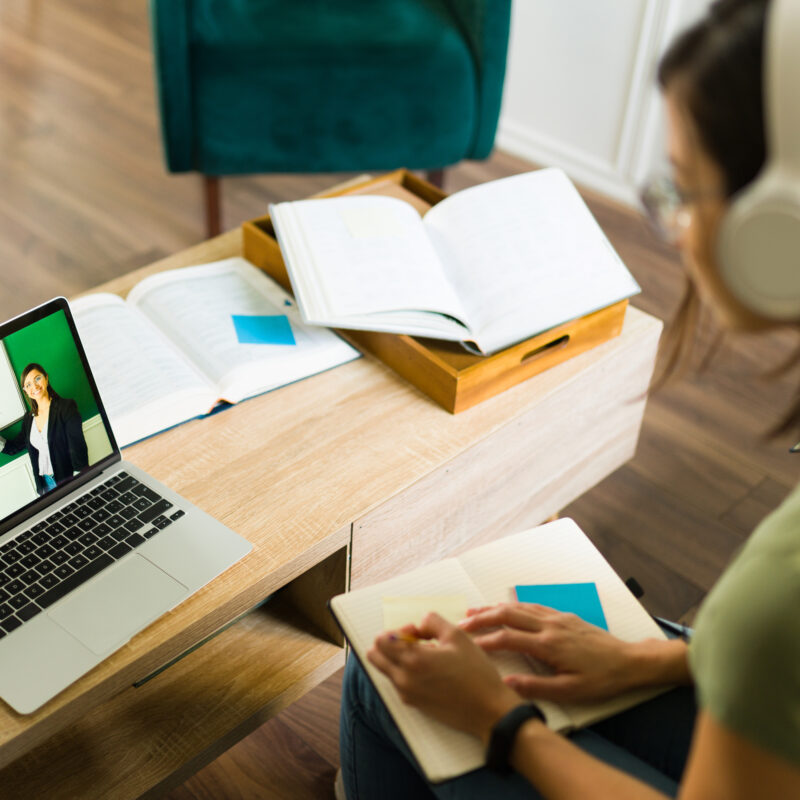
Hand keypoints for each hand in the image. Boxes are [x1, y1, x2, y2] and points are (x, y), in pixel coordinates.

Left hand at [368, 613, 521, 743]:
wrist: (488, 711)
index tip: (419, 633)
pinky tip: (432, 672)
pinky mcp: (414, 704)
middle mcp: (404, 679)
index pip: (381, 640)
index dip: (399, 630)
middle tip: (416, 642)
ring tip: (427, 657)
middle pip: (375, 655)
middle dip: (391, 643)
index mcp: (413, 660)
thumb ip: (432, 621)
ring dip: (399, 658)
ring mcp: (407, 694)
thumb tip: (419, 624)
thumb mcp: (457, 636)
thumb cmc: (476, 674)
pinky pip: (398, 683)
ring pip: (386, 669)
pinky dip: (407, 672)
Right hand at [460, 603, 640, 703]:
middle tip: (461, 623)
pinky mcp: (563, 615)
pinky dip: (513, 606)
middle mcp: (549, 625)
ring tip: (474, 612)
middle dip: (481, 617)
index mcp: (548, 645)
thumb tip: (508, 684)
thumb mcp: (570, 691)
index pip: (507, 638)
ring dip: (494, 608)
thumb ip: (536, 687)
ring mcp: (556, 617)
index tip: (466, 644)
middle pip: (507, 615)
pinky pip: (531, 606)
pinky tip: (505, 608)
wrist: (628, 661)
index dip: (484, 640)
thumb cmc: (601, 679)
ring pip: (518, 607)